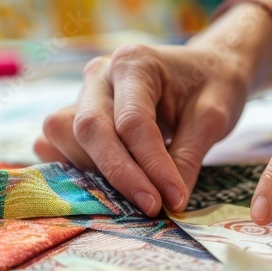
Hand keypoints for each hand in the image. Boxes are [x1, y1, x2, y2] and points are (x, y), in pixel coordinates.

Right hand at [34, 43, 248, 215]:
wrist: (206, 68)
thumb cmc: (212, 85)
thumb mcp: (213, 117)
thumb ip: (189, 156)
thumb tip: (171, 202)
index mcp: (135, 63)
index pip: (133, 122)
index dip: (152, 165)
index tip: (174, 199)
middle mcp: (100, 75)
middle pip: (91, 128)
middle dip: (120, 174)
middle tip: (153, 207)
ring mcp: (84, 94)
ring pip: (66, 135)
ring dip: (96, 171)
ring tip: (139, 190)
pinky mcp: (76, 115)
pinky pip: (58, 143)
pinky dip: (76, 166)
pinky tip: (109, 184)